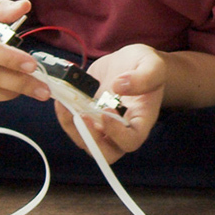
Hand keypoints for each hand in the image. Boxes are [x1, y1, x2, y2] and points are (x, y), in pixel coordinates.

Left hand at [55, 43, 166, 163]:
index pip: (131, 141)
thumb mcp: (153, 64)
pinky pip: (74, 125)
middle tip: (81, 115)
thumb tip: (118, 86)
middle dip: (90, 139)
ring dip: (72, 127)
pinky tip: (62, 99)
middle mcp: (121, 129)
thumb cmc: (146, 65)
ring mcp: (103, 125)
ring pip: (85, 141)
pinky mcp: (88, 116)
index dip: (117, 133)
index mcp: (141, 119)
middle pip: (106, 153)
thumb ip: (144, 76)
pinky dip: (65, 115)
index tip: (107, 111)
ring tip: (65, 104)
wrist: (130, 61)